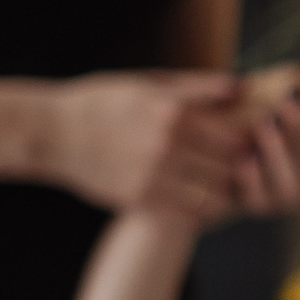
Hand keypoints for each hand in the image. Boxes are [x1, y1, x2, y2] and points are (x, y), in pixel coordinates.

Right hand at [45, 71, 248, 219]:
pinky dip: (199, 212)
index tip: (243, 146)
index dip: (246, 145)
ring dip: (222, 194)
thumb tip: (241, 86)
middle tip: (237, 171)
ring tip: (218, 187)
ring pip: (213, 196)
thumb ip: (196, 87)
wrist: (53, 132)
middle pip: (229, 169)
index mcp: (173, 113)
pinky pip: (188, 215)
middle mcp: (166, 145)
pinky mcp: (138, 200)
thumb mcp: (147, 83)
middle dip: (238, 171)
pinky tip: (195, 201)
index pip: (234, 138)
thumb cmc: (103, 102)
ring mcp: (153, 176)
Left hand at [233, 48, 299, 215]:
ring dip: (275, 153)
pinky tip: (243, 157)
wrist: (227, 137)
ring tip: (261, 124)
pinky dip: (251, 180)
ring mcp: (289, 196)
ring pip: (289, 184)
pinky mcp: (258, 205)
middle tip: (287, 104)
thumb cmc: (276, 109)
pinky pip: (257, 199)